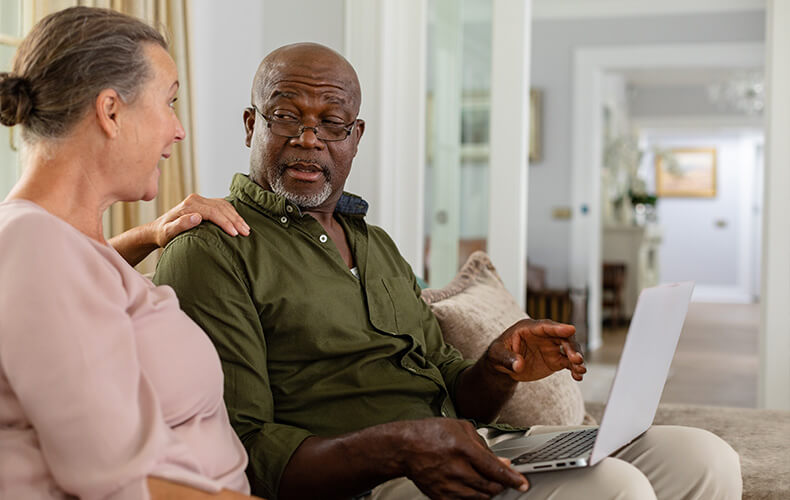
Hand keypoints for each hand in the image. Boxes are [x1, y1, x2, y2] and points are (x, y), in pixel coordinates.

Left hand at [148, 194, 249, 247]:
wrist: (158, 230)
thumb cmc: (163, 234)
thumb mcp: (168, 232)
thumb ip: (181, 225)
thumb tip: (197, 217)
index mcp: (190, 205)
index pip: (213, 211)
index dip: (226, 222)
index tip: (235, 233)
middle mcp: (196, 199)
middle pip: (221, 207)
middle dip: (235, 220)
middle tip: (246, 232)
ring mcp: (201, 200)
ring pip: (224, 206)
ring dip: (236, 217)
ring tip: (246, 229)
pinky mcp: (204, 204)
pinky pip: (222, 206)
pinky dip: (232, 214)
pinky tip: (238, 222)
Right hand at [397, 418, 528, 498]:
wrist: (405, 448)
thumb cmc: (431, 434)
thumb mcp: (461, 428)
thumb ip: (484, 445)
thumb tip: (501, 462)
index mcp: (463, 449)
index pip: (495, 470)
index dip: (513, 479)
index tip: (522, 484)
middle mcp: (456, 469)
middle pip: (490, 486)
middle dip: (500, 484)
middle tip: (501, 479)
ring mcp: (448, 485)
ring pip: (480, 497)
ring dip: (488, 491)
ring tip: (482, 478)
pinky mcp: (440, 496)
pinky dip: (472, 496)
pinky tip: (468, 485)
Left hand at [485, 318, 585, 381]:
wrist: (503, 364)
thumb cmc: (499, 354)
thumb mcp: (497, 355)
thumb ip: (508, 359)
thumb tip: (518, 365)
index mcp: (528, 328)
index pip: (545, 326)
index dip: (558, 328)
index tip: (571, 329)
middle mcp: (544, 335)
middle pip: (562, 337)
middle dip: (571, 347)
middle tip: (576, 359)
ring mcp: (551, 347)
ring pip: (569, 349)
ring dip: (577, 358)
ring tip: (580, 370)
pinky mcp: (555, 359)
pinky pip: (569, 363)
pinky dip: (575, 369)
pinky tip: (578, 377)